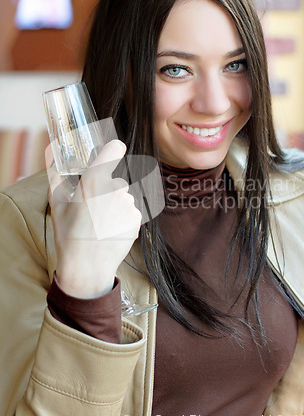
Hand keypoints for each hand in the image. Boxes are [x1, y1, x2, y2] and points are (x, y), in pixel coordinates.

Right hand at [47, 140, 141, 297]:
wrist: (86, 267)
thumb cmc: (69, 234)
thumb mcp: (57, 202)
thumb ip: (55, 173)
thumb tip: (52, 152)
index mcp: (94, 181)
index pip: (115, 149)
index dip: (113, 149)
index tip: (113, 151)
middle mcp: (115, 189)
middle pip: (115, 181)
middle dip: (107, 191)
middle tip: (94, 209)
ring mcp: (129, 204)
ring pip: (124, 197)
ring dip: (115, 205)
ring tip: (101, 223)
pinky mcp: (137, 218)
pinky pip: (131, 211)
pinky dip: (123, 218)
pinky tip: (111, 229)